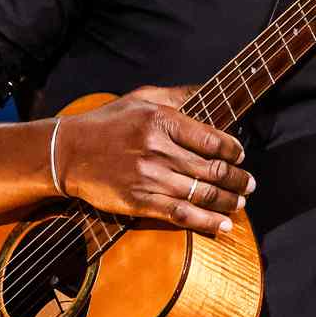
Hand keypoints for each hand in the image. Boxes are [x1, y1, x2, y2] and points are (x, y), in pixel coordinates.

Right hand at [52, 84, 252, 235]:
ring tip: (241, 202)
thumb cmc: (107, 122)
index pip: (211, 139)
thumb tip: (210, 89)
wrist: (66, 153)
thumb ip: (179, 95)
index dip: (233, 150)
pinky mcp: (138, 202)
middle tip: (249, 182)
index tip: (240, 155)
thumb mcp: (142, 98)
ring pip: (201, 193)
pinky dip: (207, 222)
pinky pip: (181, 214)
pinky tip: (223, 226)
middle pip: (212, 169)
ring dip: (228, 201)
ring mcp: (148, 178)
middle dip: (237, 178)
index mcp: (161, 121)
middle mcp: (157, 150)